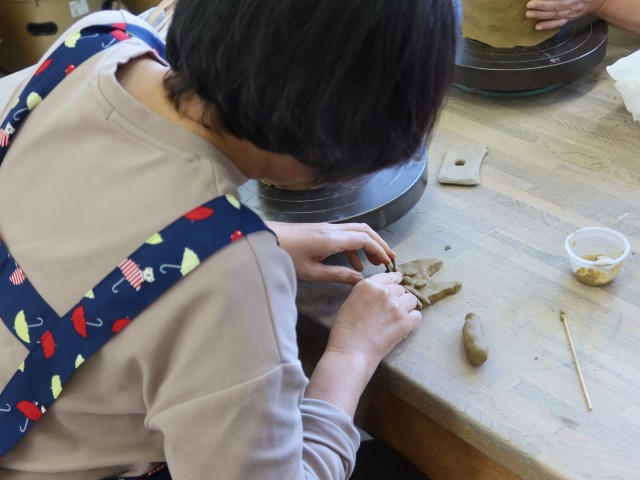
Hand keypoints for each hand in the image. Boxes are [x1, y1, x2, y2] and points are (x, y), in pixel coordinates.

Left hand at [266, 221, 394, 283]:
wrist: (263, 239)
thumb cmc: (285, 257)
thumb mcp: (311, 272)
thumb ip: (337, 275)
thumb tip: (360, 280)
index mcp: (332, 239)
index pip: (364, 239)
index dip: (379, 250)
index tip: (388, 263)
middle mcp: (332, 229)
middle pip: (364, 230)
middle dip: (379, 243)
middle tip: (390, 259)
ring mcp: (326, 228)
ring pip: (355, 231)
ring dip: (368, 244)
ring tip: (376, 262)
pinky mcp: (320, 231)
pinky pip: (345, 235)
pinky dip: (355, 246)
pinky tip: (354, 264)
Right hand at [304, 272, 421, 416]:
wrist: (351, 350)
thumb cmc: (345, 329)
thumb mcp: (350, 301)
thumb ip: (365, 293)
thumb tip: (377, 294)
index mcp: (368, 285)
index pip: (388, 277)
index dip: (395, 279)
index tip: (398, 280)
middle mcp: (385, 292)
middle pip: (400, 289)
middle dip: (398, 297)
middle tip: (392, 309)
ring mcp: (397, 306)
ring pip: (412, 300)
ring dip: (407, 306)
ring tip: (398, 317)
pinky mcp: (406, 322)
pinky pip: (417, 315)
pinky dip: (412, 320)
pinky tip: (404, 325)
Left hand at [526, 0, 604, 29]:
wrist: (596, 1)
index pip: (561, 1)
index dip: (548, 1)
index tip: (536, 0)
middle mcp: (575, 6)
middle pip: (557, 7)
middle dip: (542, 7)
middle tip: (529, 6)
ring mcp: (572, 14)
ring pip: (556, 16)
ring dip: (541, 16)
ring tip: (529, 14)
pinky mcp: (569, 19)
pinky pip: (558, 24)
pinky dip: (548, 25)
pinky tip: (538, 26)